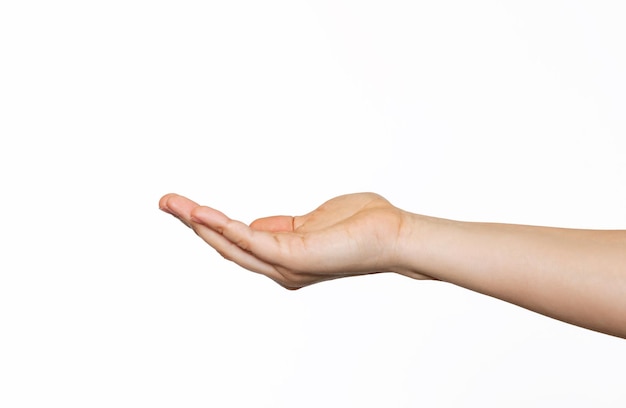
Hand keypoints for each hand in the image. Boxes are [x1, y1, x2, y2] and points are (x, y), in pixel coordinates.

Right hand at [159, 192, 427, 288]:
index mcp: (282, 255)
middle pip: (225, 246)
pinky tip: (202, 212)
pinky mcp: (294, 255)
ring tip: (172, 204)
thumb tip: (255, 225)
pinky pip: (250, 240)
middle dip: (192, 224)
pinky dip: (224, 227)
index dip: (208, 224)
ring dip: (198, 224)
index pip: (236, 241)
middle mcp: (279, 265)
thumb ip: (282, 225)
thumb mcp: (310, 222)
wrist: (395, 234)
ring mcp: (285, 263)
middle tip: (165, 202)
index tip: (186, 206)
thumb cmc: (361, 226)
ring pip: (231, 244)